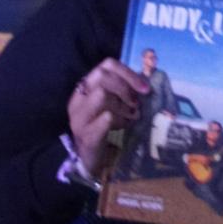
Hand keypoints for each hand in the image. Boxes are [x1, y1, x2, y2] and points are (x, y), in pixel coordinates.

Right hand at [66, 58, 149, 177]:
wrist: (89, 158)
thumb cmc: (102, 126)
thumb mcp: (110, 104)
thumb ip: (120, 91)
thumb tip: (144, 84)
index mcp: (84, 88)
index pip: (105, 66)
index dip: (128, 73)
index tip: (144, 87)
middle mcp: (78, 100)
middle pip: (102, 77)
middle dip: (125, 88)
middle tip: (136, 104)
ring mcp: (79, 117)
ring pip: (102, 95)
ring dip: (123, 105)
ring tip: (131, 116)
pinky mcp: (86, 134)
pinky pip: (106, 118)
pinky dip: (120, 120)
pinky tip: (125, 126)